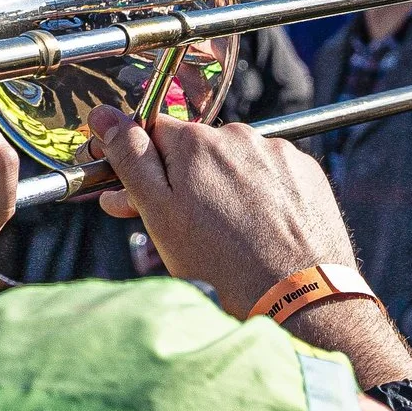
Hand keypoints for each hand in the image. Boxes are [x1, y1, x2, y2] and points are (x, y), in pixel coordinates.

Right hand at [87, 107, 357, 318]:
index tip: (143, 195)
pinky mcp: (306, 172)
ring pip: (236, 162)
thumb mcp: (159, 213)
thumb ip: (130, 158)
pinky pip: (272, 174)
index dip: (143, 166)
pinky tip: (261, 227)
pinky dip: (263, 194)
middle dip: (185, 180)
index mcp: (196, 141)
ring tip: (230, 233)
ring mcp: (278, 152)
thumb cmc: (219, 261)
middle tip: (187, 227)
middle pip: (197, 149)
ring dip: (226, 187)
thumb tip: (104, 117)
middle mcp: (239, 136)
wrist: (295, 293)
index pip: (154, 133)